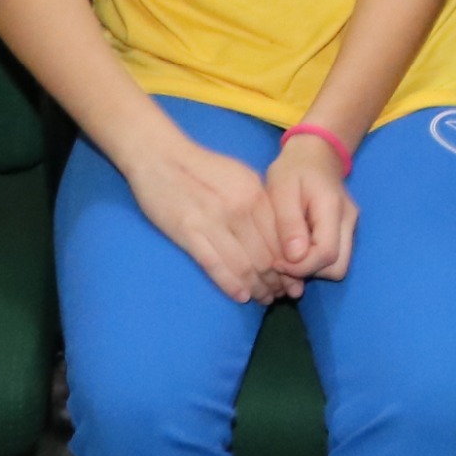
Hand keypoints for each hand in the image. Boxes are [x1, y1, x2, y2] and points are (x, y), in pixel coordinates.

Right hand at [123, 133, 289, 302]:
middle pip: (266, 254)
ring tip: (265, 299)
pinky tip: (241, 296)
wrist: (160, 157)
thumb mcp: (240, 176)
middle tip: (284, 295)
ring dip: (258, 287)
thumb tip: (279, 231)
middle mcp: (240, 209)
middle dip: (278, 279)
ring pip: (244, 265)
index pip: (281, 237)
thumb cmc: (201, 166)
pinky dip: (231, 284)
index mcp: (255, 193)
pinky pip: (215, 265)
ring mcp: (214, 222)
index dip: (291, 262)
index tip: (296, 277)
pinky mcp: (188, 233)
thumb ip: (260, 202)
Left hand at [266, 131, 358, 289]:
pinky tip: (298, 249)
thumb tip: (295, 258)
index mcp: (333, 209)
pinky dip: (316, 262)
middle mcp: (349, 221)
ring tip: (288, 254)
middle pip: (338, 267)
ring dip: (312, 268)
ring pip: (338, 266)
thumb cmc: (293, 169)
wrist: (316, 152)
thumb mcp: (282, 190)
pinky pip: (335, 257)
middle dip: (308, 271)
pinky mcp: (346, 231)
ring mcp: (351, 227)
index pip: (327, 254)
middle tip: (282, 260)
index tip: (275, 262)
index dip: (300, 267)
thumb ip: (289, 223)